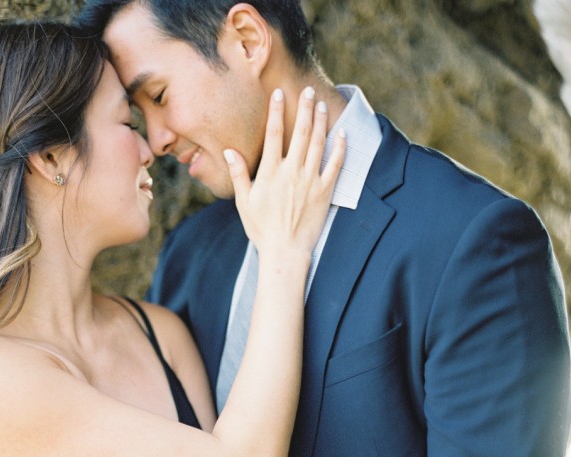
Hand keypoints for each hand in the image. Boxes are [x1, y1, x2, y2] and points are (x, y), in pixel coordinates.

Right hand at [224, 86, 344, 262]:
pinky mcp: (324, 191)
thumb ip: (238, 174)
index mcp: (270, 172)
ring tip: (321, 105)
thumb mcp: (244, 202)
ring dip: (320, 121)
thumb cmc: (262, 229)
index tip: (279, 94)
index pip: (274, 134)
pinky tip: (341, 133)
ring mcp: (310, 180)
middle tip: (307, 91)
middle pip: (300, 132)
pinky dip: (340, 147)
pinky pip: (335, 164)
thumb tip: (229, 151)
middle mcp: (292, 172)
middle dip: (304, 108)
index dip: (276, 111)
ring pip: (318, 143)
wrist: (285, 251)